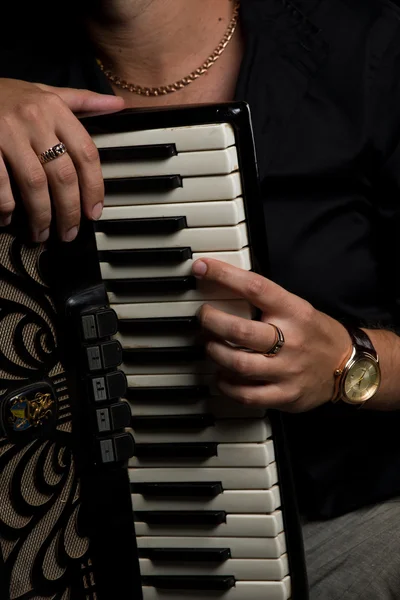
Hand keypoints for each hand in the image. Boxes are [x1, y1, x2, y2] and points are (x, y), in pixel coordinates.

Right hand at [0, 78, 123, 241]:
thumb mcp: (46, 92)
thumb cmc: (9, 95)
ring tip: (41, 234)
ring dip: (40, 215)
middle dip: (69, 211)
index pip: (86, 154)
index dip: (94, 188)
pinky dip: (6, 205)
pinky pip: (1, 183)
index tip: (94, 212)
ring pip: (34, 184)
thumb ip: (83, 101)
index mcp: (55, 109)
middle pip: (63, 175)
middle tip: (69, 233)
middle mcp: (34, 120)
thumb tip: (118, 104)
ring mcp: (8, 133)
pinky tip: (7, 218)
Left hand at [192, 258, 350, 412]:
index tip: (202, 268)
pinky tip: (222, 375)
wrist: (350, 367)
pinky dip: (226, 385)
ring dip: (215, 352)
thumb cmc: (315, 333)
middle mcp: (291, 340)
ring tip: (210, 345)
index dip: (224, 276)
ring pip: (238, 364)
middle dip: (211, 321)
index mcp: (293, 311)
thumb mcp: (296, 307)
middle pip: (239, 330)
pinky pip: (246, 394)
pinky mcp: (285, 396)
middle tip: (203, 316)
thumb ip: (264, 300)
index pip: (255, 287)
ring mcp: (288, 370)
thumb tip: (223, 284)